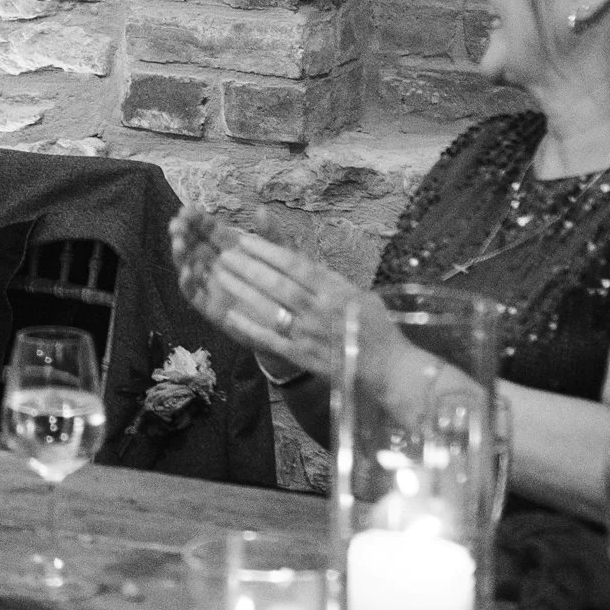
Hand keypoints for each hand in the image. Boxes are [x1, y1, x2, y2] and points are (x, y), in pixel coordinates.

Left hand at [180, 224, 415, 396]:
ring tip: (219, 276)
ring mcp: (313, 335)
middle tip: (223, 254)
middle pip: (279, 284)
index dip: (267, 251)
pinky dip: (250, 326)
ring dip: (243, 292)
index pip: (297, 265)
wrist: (391, 370)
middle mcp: (324, 311)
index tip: (242, 239)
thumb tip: (295, 253)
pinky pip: (272, 340)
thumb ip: (325, 275)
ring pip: (272, 309)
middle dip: (248, 267)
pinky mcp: (305, 357)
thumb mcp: (357, 293)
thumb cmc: (375, 327)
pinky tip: (229, 314)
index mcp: (338, 291)